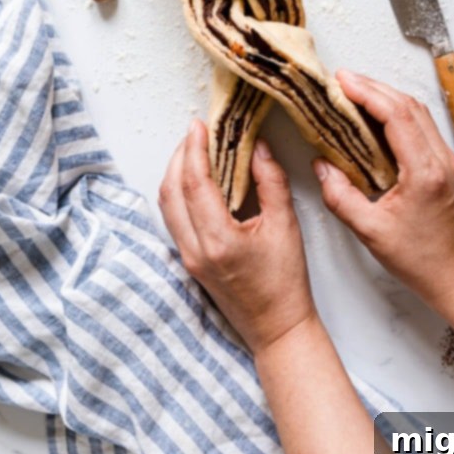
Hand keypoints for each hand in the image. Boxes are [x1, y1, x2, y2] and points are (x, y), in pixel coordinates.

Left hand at [159, 119, 316, 354]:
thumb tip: (258, 147)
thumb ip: (270, 181)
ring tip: (195, 150)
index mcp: (218, 240)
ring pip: (167, 204)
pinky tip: (196, 180)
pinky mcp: (189, 261)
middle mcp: (195, 249)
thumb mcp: (286, 225)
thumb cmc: (285, 283)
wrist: (277, 328)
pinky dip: (179, 192)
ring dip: (176, 172)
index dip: (194, 148)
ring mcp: (188, 257)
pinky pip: (174, 218)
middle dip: (181, 155)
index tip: (198, 125)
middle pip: (171, 190)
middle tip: (196, 132)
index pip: (194, 183)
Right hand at [313, 70, 453, 313]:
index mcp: (424, 172)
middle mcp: (441, 159)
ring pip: (418, 111)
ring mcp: (447, 160)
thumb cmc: (420, 260)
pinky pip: (422, 126)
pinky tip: (377, 116)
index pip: (397, 115)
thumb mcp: (370, 232)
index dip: (368, 92)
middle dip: (374, 87)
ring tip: (355, 91)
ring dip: (387, 96)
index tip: (342, 80)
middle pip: (409, 105)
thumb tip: (321, 166)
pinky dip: (398, 112)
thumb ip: (340, 197)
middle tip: (342, 80)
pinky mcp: (445, 165)